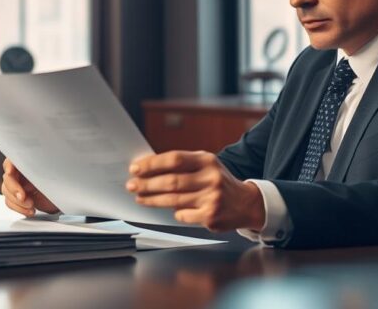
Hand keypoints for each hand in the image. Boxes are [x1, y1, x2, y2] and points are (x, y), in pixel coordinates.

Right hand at [1, 158, 59, 216]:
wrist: (65, 197)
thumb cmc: (62, 181)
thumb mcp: (56, 173)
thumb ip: (46, 168)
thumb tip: (41, 161)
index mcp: (28, 161)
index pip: (13, 160)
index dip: (9, 165)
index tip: (10, 172)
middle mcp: (21, 172)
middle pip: (7, 178)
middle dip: (13, 189)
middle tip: (23, 197)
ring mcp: (18, 184)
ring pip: (6, 192)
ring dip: (17, 201)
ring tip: (31, 205)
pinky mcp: (18, 197)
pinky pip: (10, 202)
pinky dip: (19, 208)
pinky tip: (30, 210)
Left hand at [126, 150, 265, 231]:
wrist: (245, 203)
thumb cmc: (218, 181)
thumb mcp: (205, 165)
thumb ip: (182, 164)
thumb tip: (148, 167)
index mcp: (207, 161)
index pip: (174, 159)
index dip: (152, 164)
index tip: (135, 168)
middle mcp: (211, 178)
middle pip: (171, 181)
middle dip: (147, 184)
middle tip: (132, 185)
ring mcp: (212, 198)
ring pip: (173, 200)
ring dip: (153, 199)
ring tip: (140, 198)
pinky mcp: (211, 217)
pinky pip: (182, 215)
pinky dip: (174, 212)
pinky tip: (170, 210)